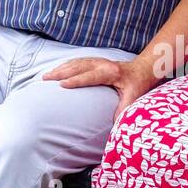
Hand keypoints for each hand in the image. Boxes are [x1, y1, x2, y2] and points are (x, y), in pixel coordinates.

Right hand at [42, 55, 159, 119]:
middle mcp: (102, 64)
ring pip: (75, 63)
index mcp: (111, 72)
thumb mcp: (133, 97)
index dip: (76, 80)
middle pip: (78, 67)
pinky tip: (55, 72)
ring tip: (45, 76)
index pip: (90, 76)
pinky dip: (64, 66)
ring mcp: (97, 61)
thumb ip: (124, 109)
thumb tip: (115, 126)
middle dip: (61, 73)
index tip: (61, 85)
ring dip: (59, 69)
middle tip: (46, 79)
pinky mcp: (94, 61)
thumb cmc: (137, 85)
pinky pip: (76, 62)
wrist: (142, 70)